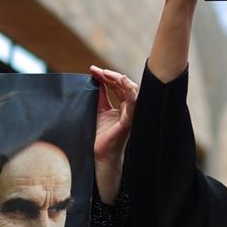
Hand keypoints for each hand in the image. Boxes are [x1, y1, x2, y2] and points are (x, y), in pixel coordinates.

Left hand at [89, 66, 138, 202]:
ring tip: (108, 73)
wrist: (98, 156)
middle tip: (97, 71)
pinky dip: (129, 90)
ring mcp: (130, 116)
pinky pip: (133, 103)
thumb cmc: (99, 137)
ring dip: (120, 80)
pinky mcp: (128, 122)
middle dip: (112, 76)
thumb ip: (98, 96)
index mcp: (123, 108)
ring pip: (132, 92)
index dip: (107, 76)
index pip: (118, 87)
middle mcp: (129, 111)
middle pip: (125, 86)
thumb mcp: (97, 111)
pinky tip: (122, 81)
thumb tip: (94, 79)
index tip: (93, 70)